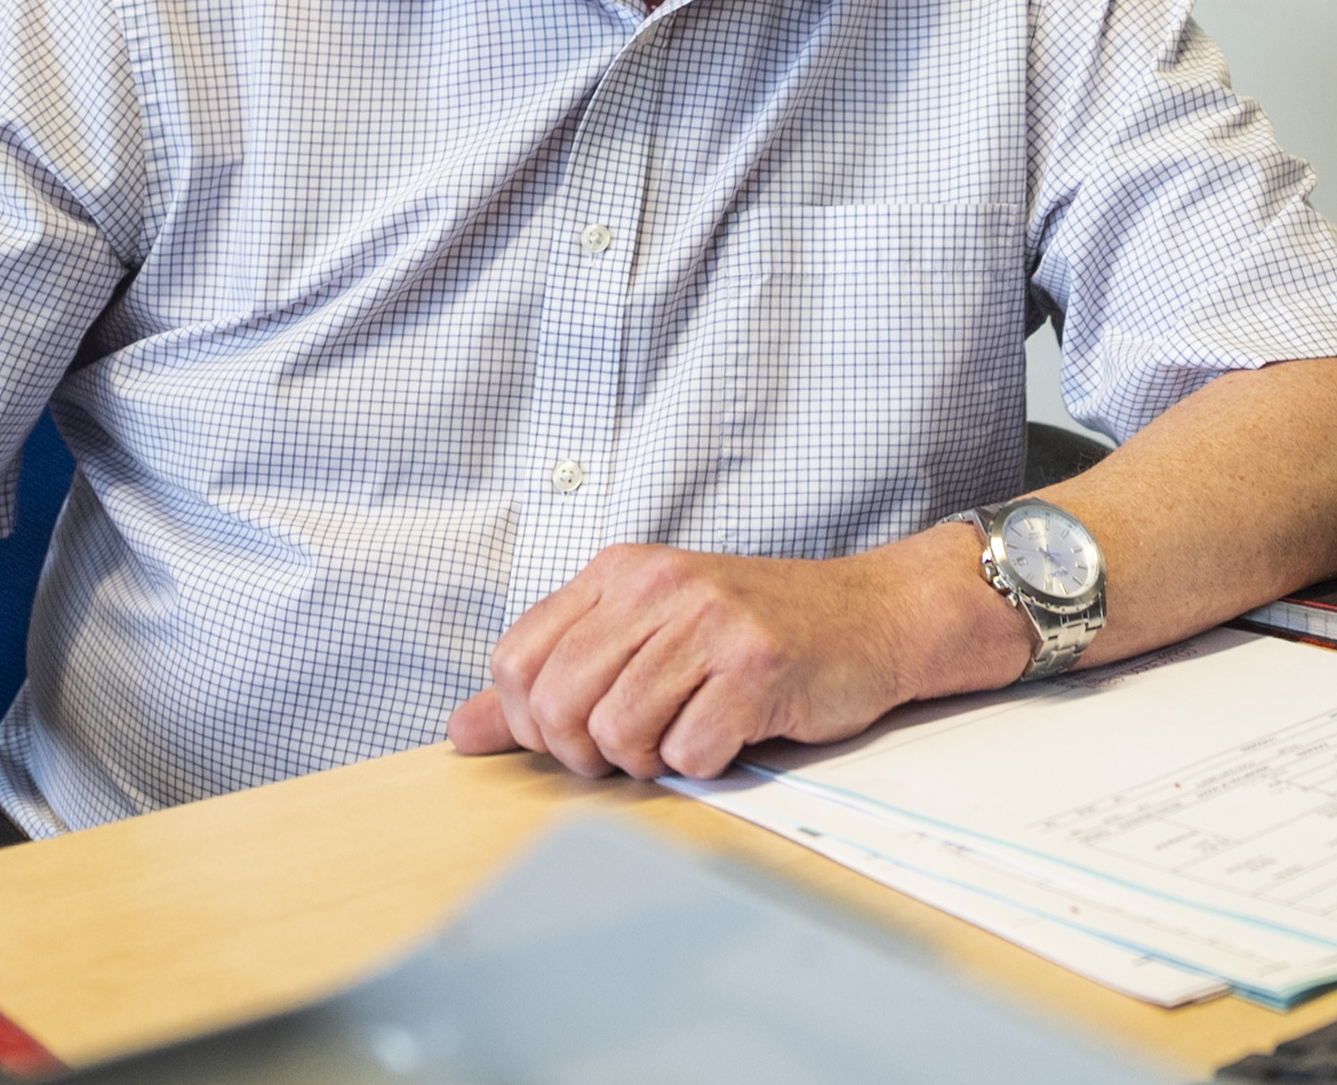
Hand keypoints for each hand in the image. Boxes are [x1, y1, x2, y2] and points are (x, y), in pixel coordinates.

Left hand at [448, 533, 1028, 781]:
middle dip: (582, 753)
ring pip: (617, 733)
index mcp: (619, 573)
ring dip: (647, 760)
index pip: (515, 660)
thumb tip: (462, 731)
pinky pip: (690, 751)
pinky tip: (729, 733)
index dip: (529, 720)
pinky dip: (704, 763)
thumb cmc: (756, 631)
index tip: (572, 733)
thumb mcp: (647, 634)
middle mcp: (659, 587)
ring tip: (684, 735)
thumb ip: (554, 677)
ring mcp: (710, 623)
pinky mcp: (758, 667)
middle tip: (630, 748)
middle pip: (557, 704)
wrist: (874, 615)